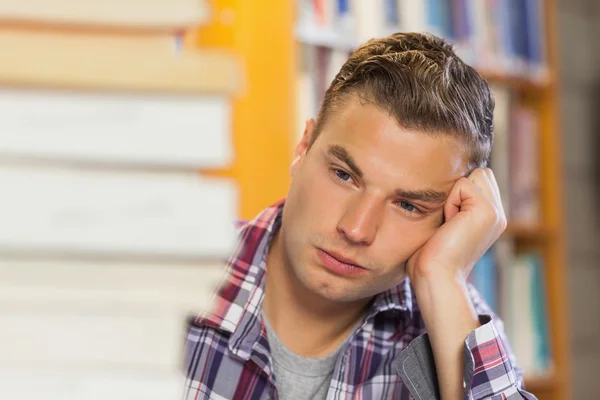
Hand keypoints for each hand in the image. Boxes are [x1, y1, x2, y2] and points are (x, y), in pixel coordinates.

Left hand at [405, 168, 506, 399]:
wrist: (434, 278)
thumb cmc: (428, 256)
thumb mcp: (441, 224)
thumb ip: (450, 204)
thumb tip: (438, 179)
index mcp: (488, 217)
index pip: (476, 178)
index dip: (455, 192)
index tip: (446, 220)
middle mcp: (498, 214)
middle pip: (478, 173)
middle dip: (457, 190)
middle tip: (448, 220)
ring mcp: (496, 212)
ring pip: (473, 175)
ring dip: (453, 195)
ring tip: (449, 221)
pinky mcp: (487, 211)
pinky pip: (463, 184)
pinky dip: (450, 202)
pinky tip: (449, 224)